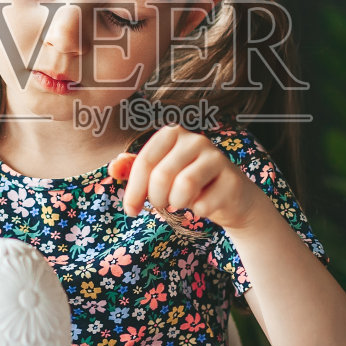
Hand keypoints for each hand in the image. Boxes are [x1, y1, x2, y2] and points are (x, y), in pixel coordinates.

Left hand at [108, 125, 268, 232]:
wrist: (230, 199)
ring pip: (184, 185)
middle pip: (162, 175)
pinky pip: (203, 203)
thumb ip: (134, 168)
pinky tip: (204, 206)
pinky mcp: (232, 179)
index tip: (131, 210)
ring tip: (179, 203)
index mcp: (173, 133)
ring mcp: (216, 157)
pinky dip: (197, 212)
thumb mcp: (159, 175)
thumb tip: (113, 167)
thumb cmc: (189, 185)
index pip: (145, 161)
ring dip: (176, 203)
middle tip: (161, 205)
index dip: (133, 190)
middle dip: (156, 199)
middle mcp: (196, 139)